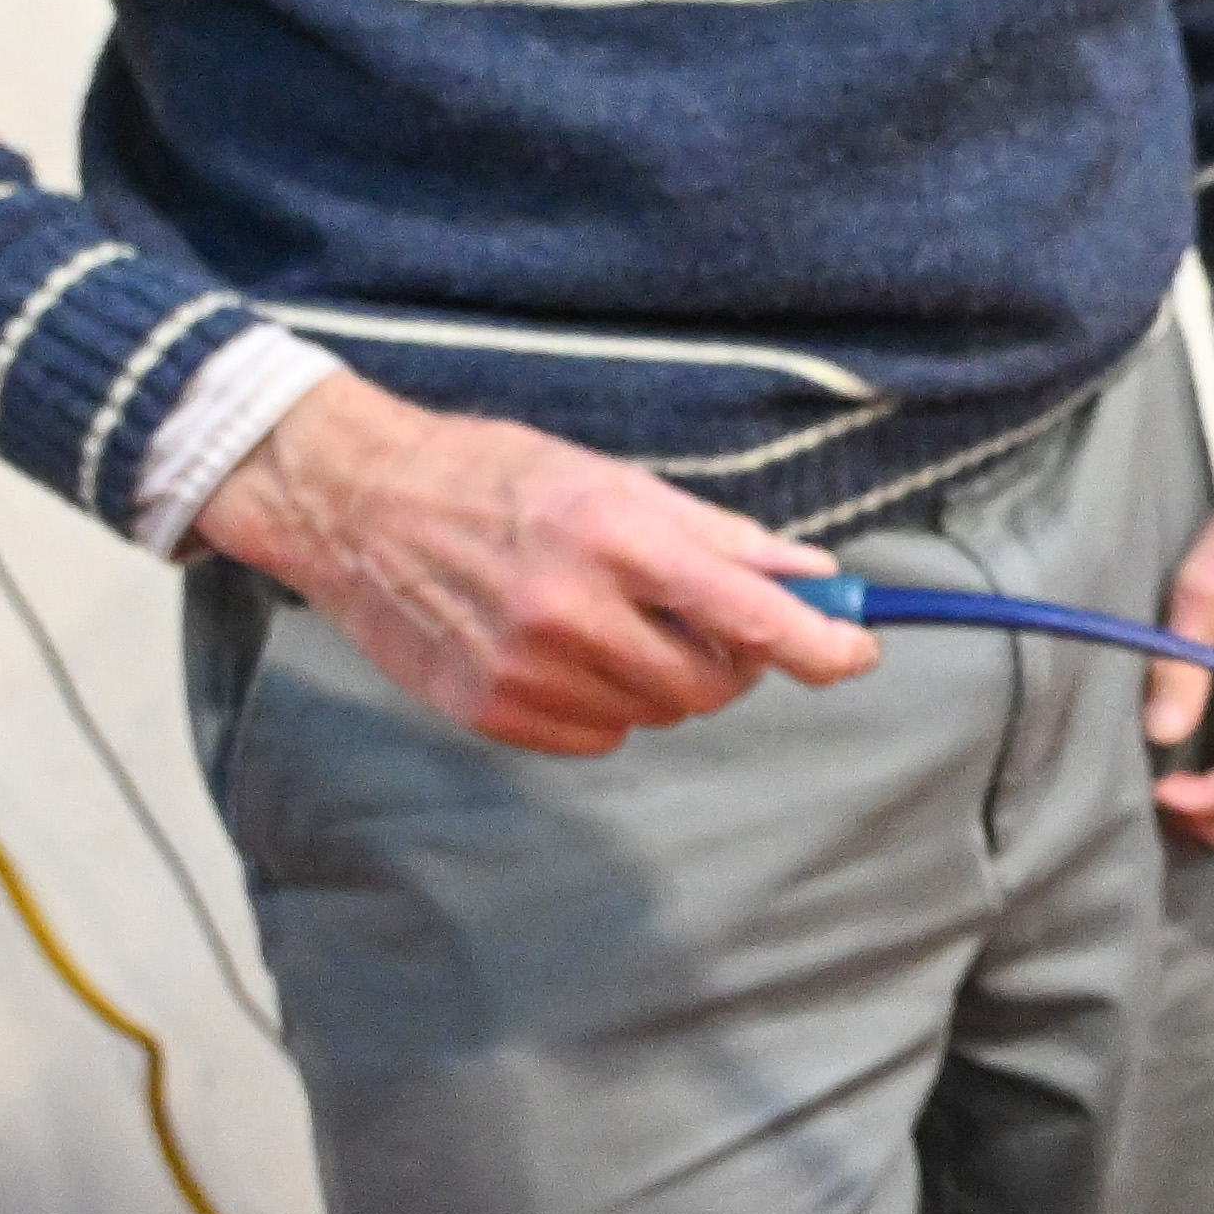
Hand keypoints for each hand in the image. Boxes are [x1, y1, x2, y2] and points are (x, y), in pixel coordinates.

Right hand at [185, 370, 873, 755]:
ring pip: (657, 713)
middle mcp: (573, 612)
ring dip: (661, 679)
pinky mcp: (489, 711)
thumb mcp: (612, 479)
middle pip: (714, 682)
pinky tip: (565, 652)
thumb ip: (718, 535)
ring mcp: (526, 670)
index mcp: (616, 539)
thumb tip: (812, 576)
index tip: (857, 653)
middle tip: (699, 616)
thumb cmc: (493, 477)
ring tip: (609, 619)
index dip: (822, 646)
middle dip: (730, 658)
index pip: (752, 618)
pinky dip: (605, 705)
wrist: (355, 504)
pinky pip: (597, 736)